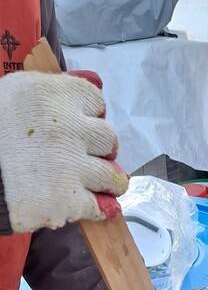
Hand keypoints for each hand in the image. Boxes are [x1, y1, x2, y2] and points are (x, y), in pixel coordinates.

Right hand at [0, 70, 127, 233]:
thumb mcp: (14, 92)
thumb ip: (53, 87)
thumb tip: (97, 80)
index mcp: (53, 95)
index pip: (95, 101)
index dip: (89, 115)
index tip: (81, 125)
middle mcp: (69, 128)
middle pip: (108, 139)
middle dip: (100, 149)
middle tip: (86, 156)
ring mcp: (71, 167)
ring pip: (112, 176)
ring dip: (109, 181)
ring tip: (102, 185)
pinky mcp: (68, 201)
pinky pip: (99, 207)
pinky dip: (101, 209)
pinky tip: (100, 207)